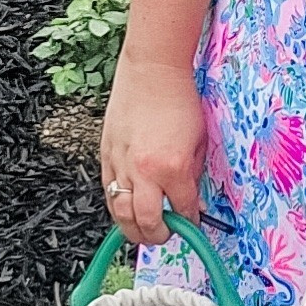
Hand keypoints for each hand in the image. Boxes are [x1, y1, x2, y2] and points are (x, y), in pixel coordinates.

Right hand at [100, 51, 204, 245]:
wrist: (152, 70)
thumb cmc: (178, 99)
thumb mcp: (199, 140)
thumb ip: (193, 173)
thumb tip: (189, 196)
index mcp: (173, 167)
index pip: (183, 209)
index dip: (190, 221)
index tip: (192, 224)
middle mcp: (145, 171)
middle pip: (147, 221)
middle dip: (159, 234)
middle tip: (166, 234)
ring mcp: (122, 164)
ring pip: (122, 213)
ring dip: (133, 229)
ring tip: (143, 231)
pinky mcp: (106, 155)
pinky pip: (108, 192)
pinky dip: (117, 206)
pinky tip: (125, 209)